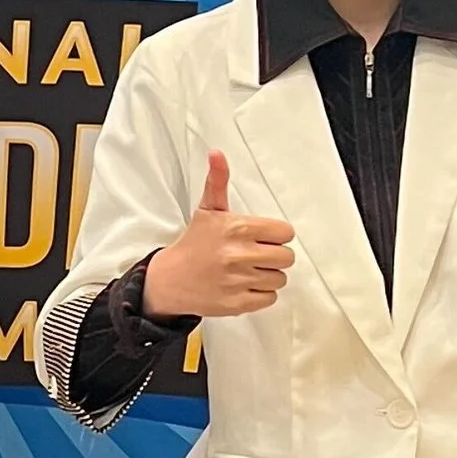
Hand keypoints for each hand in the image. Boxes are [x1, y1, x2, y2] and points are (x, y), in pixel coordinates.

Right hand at [142, 150, 294, 319]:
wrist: (170, 280)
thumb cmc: (193, 244)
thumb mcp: (207, 210)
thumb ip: (218, 181)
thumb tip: (217, 154)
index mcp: (236, 229)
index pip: (284, 233)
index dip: (276, 235)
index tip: (263, 238)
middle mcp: (239, 255)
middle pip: (286, 257)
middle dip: (275, 256)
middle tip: (258, 255)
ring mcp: (238, 281)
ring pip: (279, 279)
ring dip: (268, 275)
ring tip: (249, 270)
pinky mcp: (237, 303)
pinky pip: (269, 298)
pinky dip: (261, 294)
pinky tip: (245, 285)